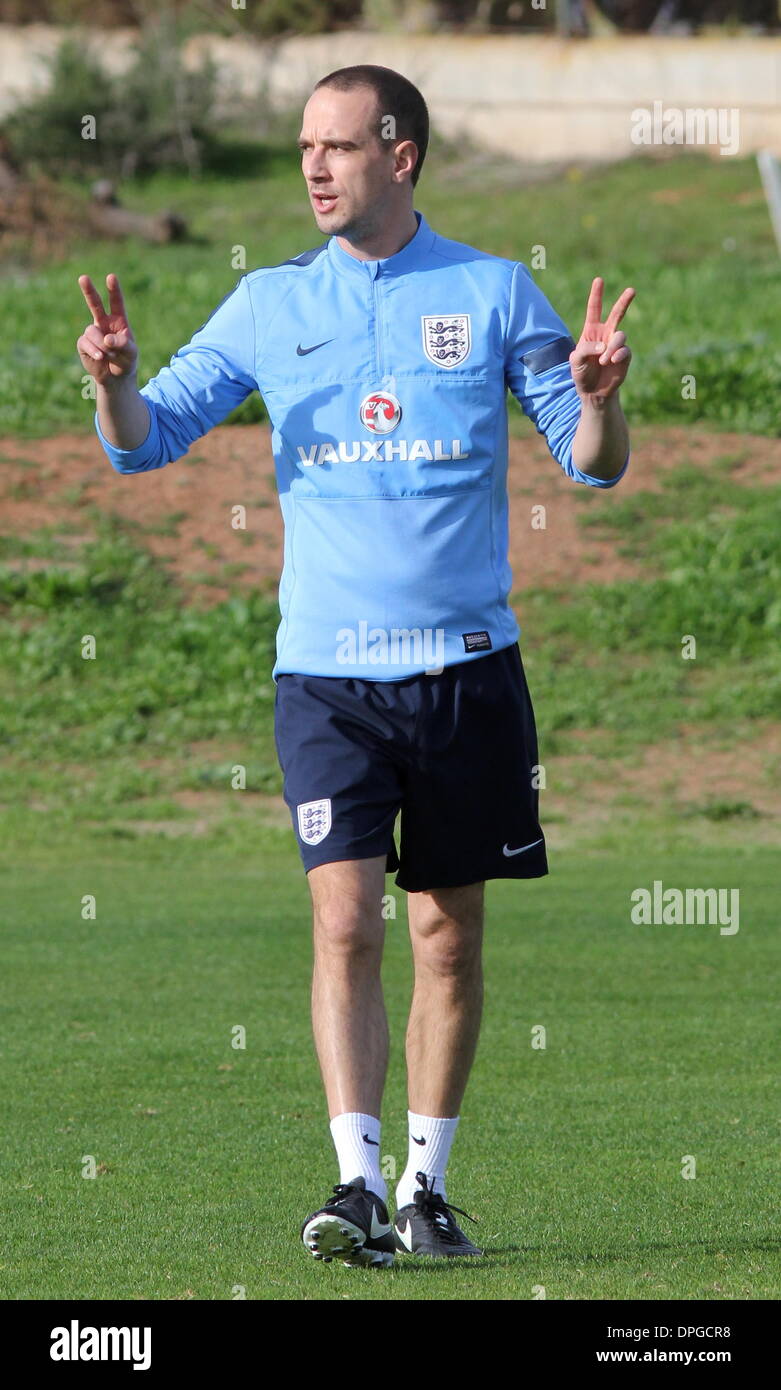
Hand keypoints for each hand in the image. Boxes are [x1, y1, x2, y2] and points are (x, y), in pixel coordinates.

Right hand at [76, 273, 137, 385]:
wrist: (115, 378)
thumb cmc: (126, 361)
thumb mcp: (131, 353)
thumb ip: (122, 343)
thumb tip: (106, 338)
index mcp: (119, 321)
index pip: (116, 303)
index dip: (114, 290)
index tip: (111, 277)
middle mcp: (104, 323)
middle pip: (95, 304)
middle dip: (89, 291)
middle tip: (83, 277)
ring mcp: (93, 332)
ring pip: (91, 331)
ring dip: (102, 344)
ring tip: (109, 355)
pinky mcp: (84, 343)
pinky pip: (86, 342)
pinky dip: (94, 350)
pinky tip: (100, 357)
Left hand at [569, 278, 634, 402]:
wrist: (593, 391)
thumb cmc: (581, 373)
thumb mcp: (576, 360)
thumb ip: (586, 349)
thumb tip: (604, 346)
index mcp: (591, 331)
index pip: (594, 309)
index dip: (596, 295)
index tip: (599, 280)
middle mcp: (606, 334)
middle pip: (617, 313)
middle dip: (624, 301)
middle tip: (632, 290)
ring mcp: (616, 344)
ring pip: (620, 335)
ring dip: (611, 348)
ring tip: (603, 361)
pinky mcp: (625, 356)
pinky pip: (625, 350)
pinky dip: (617, 355)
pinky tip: (611, 362)